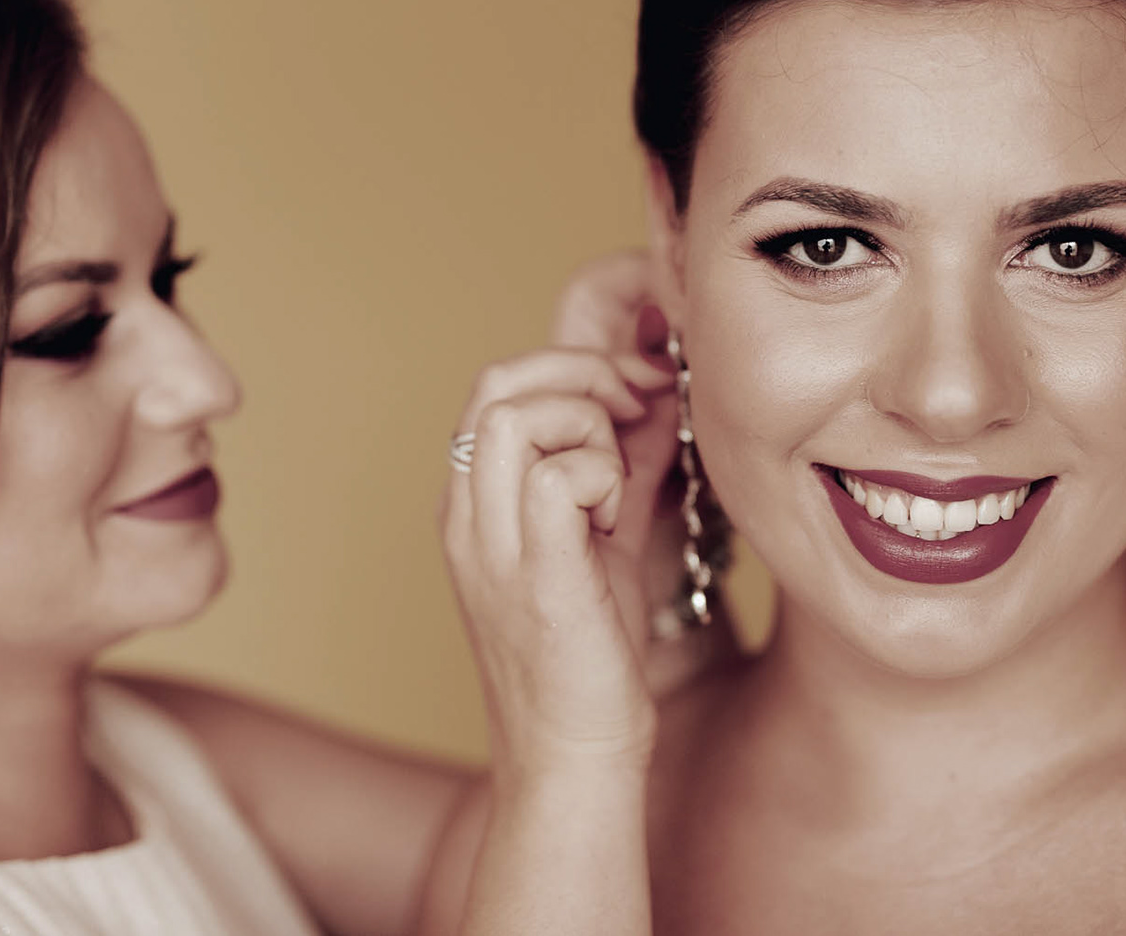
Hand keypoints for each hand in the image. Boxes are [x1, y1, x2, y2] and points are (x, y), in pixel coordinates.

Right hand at [440, 347, 672, 779]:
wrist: (573, 758)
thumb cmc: (590, 656)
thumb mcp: (606, 539)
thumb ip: (625, 464)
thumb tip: (658, 399)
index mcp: (475, 504)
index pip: (499, 386)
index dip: (575, 367)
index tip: (641, 389)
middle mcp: (468, 517)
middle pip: (498, 384)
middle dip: (583, 374)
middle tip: (638, 408)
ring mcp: (491, 547)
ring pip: (515, 416)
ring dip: (588, 427)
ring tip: (619, 486)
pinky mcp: (534, 577)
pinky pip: (553, 477)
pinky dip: (601, 475)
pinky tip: (620, 519)